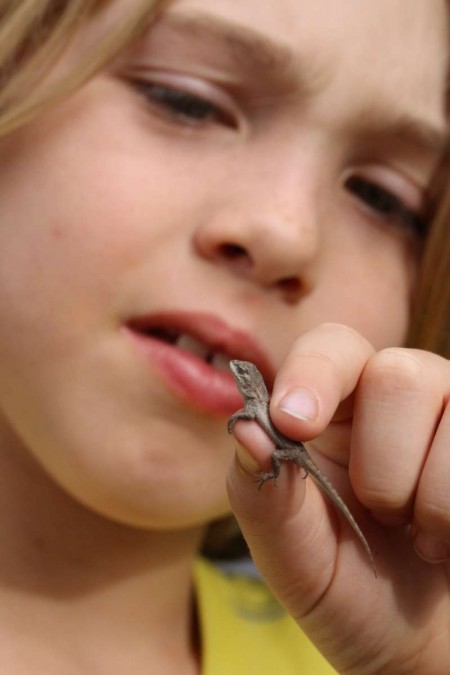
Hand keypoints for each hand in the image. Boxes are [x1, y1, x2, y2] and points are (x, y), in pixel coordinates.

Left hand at [227, 323, 449, 673]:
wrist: (417, 649)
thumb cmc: (348, 592)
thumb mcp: (292, 552)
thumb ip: (263, 492)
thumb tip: (245, 428)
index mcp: (333, 411)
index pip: (330, 347)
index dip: (315, 373)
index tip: (297, 422)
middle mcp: (396, 400)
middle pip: (395, 372)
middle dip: (382, 462)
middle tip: (380, 514)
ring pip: (443, 399)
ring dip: (425, 494)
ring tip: (418, 534)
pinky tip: (447, 540)